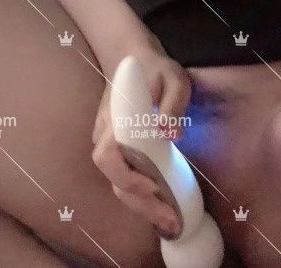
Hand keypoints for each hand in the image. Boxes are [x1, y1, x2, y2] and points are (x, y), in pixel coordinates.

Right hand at [91, 46, 191, 237]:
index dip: (125, 177)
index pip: (106, 156)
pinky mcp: (117, 148)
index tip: (152, 186)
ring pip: (118, 182)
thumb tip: (170, 135)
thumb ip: (173, 104)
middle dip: (140, 205)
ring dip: (141, 205)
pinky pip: (124, 175)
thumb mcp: (174, 78)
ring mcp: (109, 142)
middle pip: (114, 180)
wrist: (132, 58)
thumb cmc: (156, 68)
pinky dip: (140, 194)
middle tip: (171, 221)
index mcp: (115, 118)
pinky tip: (161, 202)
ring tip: (169, 218)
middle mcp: (106, 134)